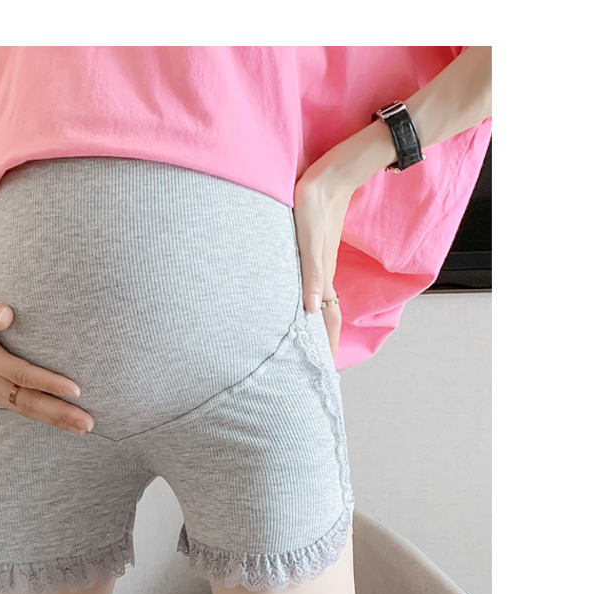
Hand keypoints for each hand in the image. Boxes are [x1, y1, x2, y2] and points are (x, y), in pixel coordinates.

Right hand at [0, 281, 94, 435]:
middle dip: (59, 413)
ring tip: (84, 428)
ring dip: (55, 420)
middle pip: (27, 401)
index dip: (48, 383)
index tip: (76, 390)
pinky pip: (19, 408)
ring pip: (24, 410)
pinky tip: (64, 423)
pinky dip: (42, 417)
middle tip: (88, 422)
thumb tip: (7, 315)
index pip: (21, 374)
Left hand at [293, 158, 356, 361]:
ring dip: (320, 326)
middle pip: (327, 317)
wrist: (332, 176)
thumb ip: (310, 275)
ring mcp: (321, 264)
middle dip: (325, 343)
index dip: (327, 346)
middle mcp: (323, 275)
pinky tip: (308, 305)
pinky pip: (316, 287)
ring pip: (323, 303)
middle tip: (320, 367)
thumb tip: (312, 311)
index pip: (328, 321)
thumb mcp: (309, 240)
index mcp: (323, 277)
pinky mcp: (317, 252)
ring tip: (314, 345)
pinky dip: (315, 304)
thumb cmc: (316, 204)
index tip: (327, 371)